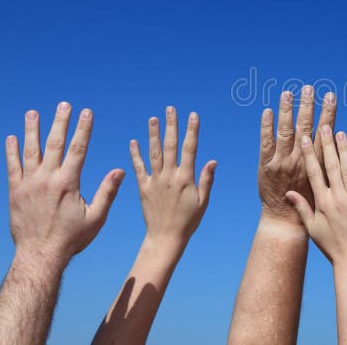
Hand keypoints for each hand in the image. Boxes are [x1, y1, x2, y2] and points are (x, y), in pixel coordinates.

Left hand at [5, 102, 123, 265]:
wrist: (40, 256)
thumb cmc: (71, 238)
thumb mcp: (96, 217)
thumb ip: (108, 192)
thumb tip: (120, 170)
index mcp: (68, 183)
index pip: (78, 148)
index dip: (83, 128)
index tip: (87, 112)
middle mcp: (47, 179)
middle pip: (54, 143)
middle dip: (60, 122)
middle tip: (64, 104)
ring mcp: (29, 184)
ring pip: (30, 151)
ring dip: (32, 130)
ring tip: (33, 113)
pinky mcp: (15, 192)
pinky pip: (12, 167)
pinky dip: (11, 152)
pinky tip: (11, 138)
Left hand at [129, 107, 216, 249]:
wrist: (165, 238)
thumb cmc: (189, 221)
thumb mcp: (203, 201)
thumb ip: (207, 180)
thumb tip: (213, 160)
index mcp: (186, 179)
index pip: (190, 149)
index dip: (192, 130)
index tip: (193, 115)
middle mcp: (169, 177)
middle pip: (170, 146)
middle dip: (171, 126)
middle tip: (170, 109)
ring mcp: (155, 181)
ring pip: (154, 153)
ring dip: (153, 134)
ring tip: (152, 118)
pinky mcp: (143, 188)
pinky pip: (138, 168)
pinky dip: (135, 154)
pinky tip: (134, 141)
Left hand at [258, 87, 336, 226]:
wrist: (285, 220)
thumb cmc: (308, 202)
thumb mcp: (322, 181)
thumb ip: (324, 160)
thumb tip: (332, 140)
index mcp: (315, 163)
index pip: (324, 133)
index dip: (328, 114)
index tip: (331, 97)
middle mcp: (299, 160)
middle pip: (305, 128)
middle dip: (308, 106)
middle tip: (310, 88)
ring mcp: (281, 162)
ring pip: (285, 132)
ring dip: (287, 111)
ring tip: (288, 92)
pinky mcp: (265, 166)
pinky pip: (266, 143)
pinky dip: (266, 127)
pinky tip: (268, 111)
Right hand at [286, 126, 346, 269]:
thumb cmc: (332, 246)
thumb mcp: (312, 228)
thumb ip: (301, 207)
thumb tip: (288, 192)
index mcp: (322, 202)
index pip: (314, 173)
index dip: (310, 154)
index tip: (306, 138)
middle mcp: (337, 198)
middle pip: (331, 166)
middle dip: (327, 145)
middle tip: (323, 126)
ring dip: (345, 150)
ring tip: (340, 132)